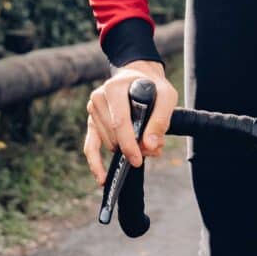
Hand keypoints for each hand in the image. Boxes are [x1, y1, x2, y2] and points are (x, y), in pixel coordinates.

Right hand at [84, 61, 178, 186]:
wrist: (138, 77)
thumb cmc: (153, 87)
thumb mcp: (167, 96)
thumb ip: (161, 120)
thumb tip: (149, 146)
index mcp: (114, 88)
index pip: (119, 122)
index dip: (129, 144)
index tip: (138, 159)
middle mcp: (99, 98)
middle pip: (114, 136)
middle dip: (133, 148)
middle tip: (153, 149)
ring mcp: (93, 110)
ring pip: (108, 143)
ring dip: (126, 151)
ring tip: (146, 145)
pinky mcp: (92, 122)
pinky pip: (90, 146)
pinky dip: (95, 163)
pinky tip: (102, 178)